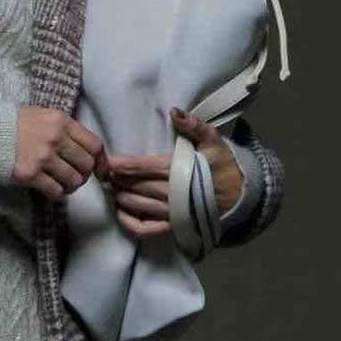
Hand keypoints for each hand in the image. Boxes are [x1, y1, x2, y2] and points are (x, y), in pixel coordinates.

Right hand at [11, 106, 107, 198]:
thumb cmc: (12, 125)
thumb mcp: (42, 115)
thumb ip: (64, 128)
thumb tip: (88, 150)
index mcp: (61, 121)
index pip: (95, 145)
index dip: (102, 162)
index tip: (101, 172)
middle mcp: (55, 138)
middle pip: (86, 164)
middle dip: (84, 175)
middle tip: (75, 178)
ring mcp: (43, 157)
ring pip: (74, 180)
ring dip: (71, 186)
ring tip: (62, 184)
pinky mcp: (30, 174)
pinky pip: (55, 190)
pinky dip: (57, 193)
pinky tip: (49, 189)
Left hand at [100, 107, 241, 238]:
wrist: (238, 194)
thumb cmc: (221, 163)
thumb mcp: (213, 139)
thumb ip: (194, 125)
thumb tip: (174, 111)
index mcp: (181, 170)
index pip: (146, 167)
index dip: (125, 164)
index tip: (108, 161)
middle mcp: (173, 194)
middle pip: (136, 186)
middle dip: (117, 179)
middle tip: (102, 171)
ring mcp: (171, 213)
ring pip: (136, 205)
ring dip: (120, 196)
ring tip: (110, 186)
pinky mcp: (171, 226)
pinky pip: (144, 229)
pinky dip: (128, 222)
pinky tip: (119, 210)